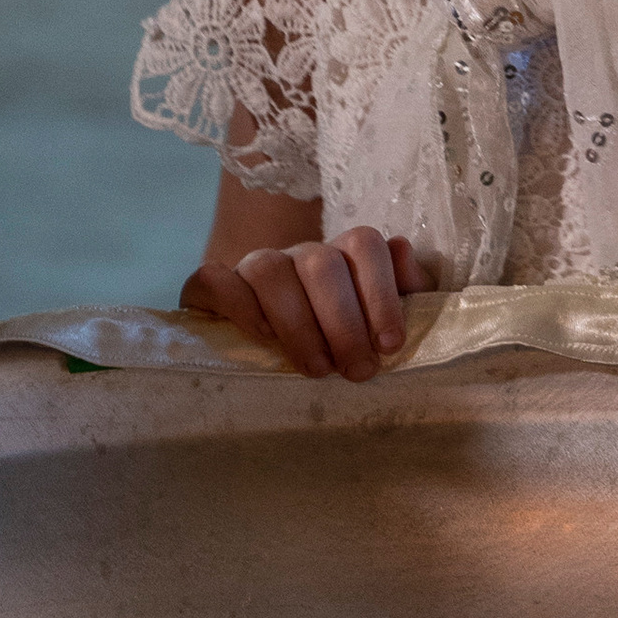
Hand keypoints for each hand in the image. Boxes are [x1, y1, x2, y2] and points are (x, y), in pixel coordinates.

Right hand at [180, 227, 443, 379]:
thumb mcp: (380, 321)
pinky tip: (262, 338)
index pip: (364, 245)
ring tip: (317, 369)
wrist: (268, 352)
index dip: (381, 293)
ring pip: (269, 270)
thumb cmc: (337, 341)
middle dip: (344, 322)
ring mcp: (254, 265)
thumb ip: (405, 289)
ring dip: (297, 323)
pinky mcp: (212, 286)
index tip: (390, 345)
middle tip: (358, 372)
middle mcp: (299, 253)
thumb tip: (403, 251)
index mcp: (343, 255)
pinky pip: (215, 280)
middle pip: (321, 264)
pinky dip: (238, 306)